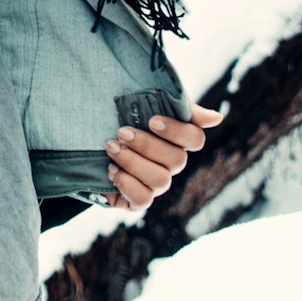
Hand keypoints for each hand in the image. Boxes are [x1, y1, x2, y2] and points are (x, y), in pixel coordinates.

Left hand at [101, 103, 222, 212]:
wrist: (84, 132)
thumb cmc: (118, 113)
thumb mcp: (144, 100)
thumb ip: (177, 104)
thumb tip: (217, 118)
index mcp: (175, 137)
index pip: (195, 139)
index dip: (178, 132)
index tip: (153, 120)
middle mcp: (170, 163)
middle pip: (177, 160)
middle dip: (147, 144)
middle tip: (121, 132)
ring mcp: (155, 183)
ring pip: (161, 181)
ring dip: (133, 162)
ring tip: (111, 147)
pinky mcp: (136, 200)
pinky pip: (143, 200)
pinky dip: (127, 183)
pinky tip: (111, 169)